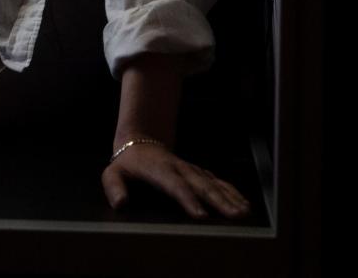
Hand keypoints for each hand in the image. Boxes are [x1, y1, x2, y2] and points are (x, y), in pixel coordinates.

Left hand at [101, 140, 250, 220]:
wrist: (139, 141)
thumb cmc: (127, 163)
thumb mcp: (113, 173)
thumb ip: (114, 187)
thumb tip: (121, 203)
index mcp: (159, 169)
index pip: (175, 185)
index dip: (188, 199)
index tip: (201, 215)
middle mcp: (178, 167)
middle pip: (201, 184)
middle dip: (219, 200)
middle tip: (234, 216)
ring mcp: (190, 169)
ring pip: (212, 182)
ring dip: (229, 197)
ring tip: (244, 212)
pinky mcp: (197, 172)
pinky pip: (217, 181)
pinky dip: (231, 191)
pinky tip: (243, 203)